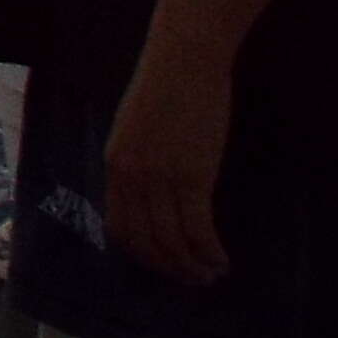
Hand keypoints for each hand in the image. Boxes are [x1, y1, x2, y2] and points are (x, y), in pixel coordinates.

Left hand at [103, 45, 232, 286]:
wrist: (185, 58)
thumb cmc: (166, 85)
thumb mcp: (136, 127)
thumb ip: (138, 162)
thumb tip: (151, 196)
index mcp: (115, 165)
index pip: (120, 228)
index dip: (142, 254)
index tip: (161, 264)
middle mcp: (132, 178)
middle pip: (146, 242)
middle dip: (169, 268)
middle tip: (191, 280)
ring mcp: (161, 178)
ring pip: (173, 242)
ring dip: (193, 266)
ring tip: (211, 274)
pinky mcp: (193, 176)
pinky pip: (198, 230)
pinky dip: (210, 251)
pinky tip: (222, 259)